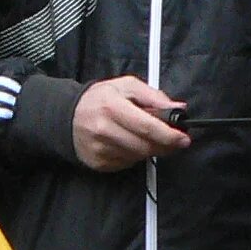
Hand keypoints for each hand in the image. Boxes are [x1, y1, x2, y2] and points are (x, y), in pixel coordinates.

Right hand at [72, 76, 190, 171]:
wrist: (67, 117)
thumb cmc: (99, 100)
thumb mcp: (125, 86)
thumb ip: (153, 96)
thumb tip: (177, 107)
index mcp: (111, 106)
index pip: (147, 127)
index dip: (169, 135)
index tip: (183, 138)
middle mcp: (104, 129)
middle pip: (146, 146)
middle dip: (165, 145)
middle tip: (174, 140)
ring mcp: (100, 148)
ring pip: (139, 157)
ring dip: (150, 149)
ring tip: (146, 137)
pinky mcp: (99, 163)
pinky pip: (127, 163)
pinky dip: (135, 155)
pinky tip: (129, 143)